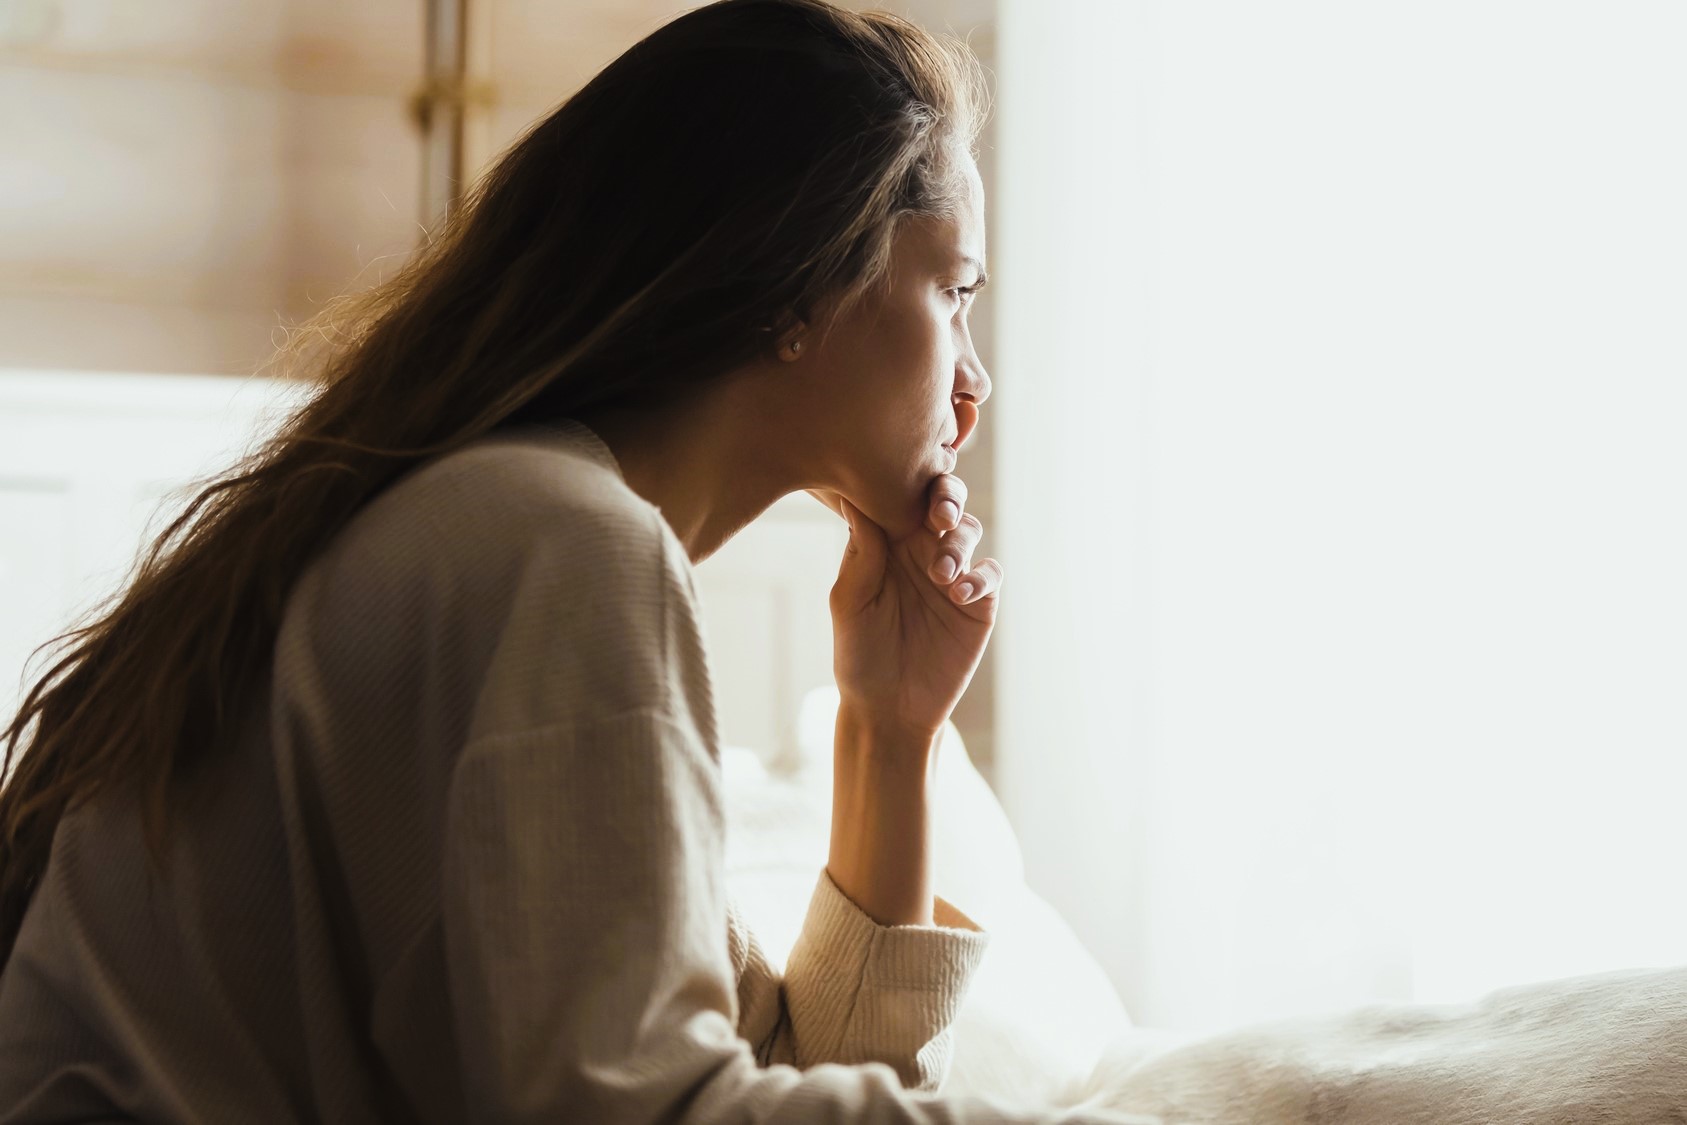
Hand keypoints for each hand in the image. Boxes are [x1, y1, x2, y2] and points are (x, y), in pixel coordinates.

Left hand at [823, 475, 1002, 740]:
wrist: (889, 709)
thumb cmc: (859, 654)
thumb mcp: (849, 603)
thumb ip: (861, 552)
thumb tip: (851, 496)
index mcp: (887, 541)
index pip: (902, 495)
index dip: (908, 479)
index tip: (905, 478)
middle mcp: (922, 550)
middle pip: (944, 500)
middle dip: (947, 496)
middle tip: (939, 514)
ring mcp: (954, 574)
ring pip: (969, 530)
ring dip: (959, 542)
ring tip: (941, 574)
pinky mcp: (979, 603)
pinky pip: (990, 573)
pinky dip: (980, 576)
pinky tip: (959, 594)